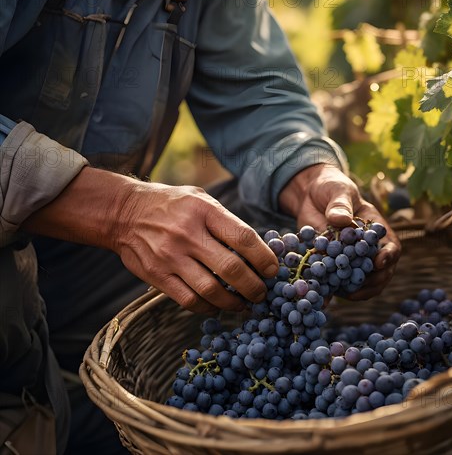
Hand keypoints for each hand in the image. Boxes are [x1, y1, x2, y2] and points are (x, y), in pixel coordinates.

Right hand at [115, 183, 279, 312]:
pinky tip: (218, 307)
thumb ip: (225, 220)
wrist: (124, 213)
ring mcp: (170, 257)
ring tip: (244, 304)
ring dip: (234, 303)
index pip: (243, 237)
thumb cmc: (171, 204)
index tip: (273, 270)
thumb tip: (257, 248)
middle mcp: (187, 234)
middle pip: (231, 268)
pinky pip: (189, 300)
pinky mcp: (157, 276)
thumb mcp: (200, 198)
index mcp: (203, 211)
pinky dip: (209, 308)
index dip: (263, 258)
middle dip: (254, 286)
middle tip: (262, 294)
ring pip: (211, 290)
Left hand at [279, 164, 400, 298]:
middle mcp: (366, 247)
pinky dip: (332, 290)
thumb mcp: (337, 191)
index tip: (380, 262)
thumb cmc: (330, 187)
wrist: (309, 194)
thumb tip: (341, 220)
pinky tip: (325, 295)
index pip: (391, 246)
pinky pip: (337, 281)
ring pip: (362, 281)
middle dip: (373, 282)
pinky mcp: (332, 262)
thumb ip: (340, 204)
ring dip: (355, 290)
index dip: (389, 256)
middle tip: (358, 287)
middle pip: (381, 271)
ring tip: (341, 293)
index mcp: (375, 228)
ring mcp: (350, 257)